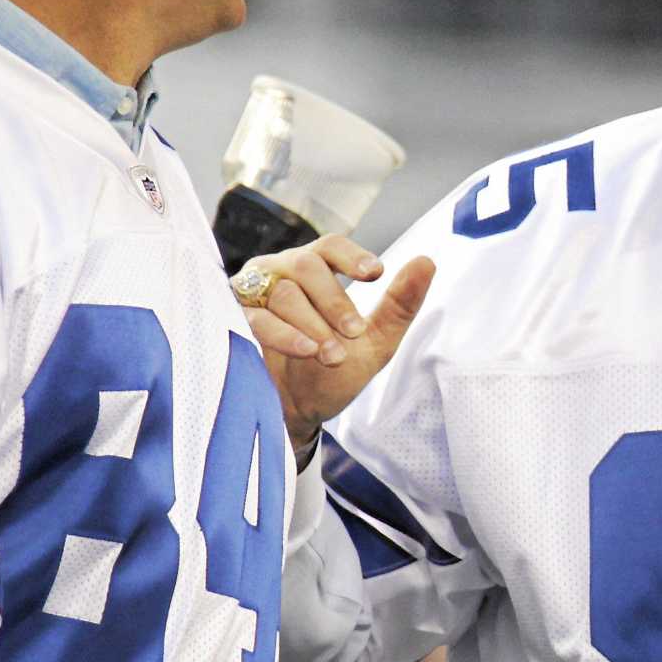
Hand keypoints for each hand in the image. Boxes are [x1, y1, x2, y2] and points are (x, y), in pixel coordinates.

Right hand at [232, 233, 434, 450]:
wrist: (297, 415)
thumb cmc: (332, 373)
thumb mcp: (375, 342)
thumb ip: (399, 304)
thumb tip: (427, 262)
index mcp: (315, 271)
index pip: (330, 247)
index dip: (351, 256)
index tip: (376, 275)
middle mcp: (281, 274)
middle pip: (306, 265)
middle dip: (335, 300)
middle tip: (355, 332)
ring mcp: (254, 296)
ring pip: (283, 292)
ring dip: (314, 325)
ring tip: (332, 355)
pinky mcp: (234, 322)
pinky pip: (258, 319)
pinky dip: (286, 335)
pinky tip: (306, 350)